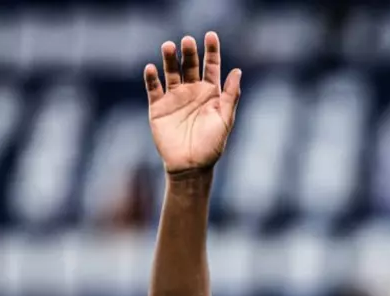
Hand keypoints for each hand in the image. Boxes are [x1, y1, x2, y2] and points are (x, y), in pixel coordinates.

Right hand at [144, 32, 241, 174]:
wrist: (191, 165)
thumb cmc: (212, 145)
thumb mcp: (225, 119)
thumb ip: (230, 96)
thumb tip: (237, 71)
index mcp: (210, 93)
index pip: (211, 67)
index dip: (212, 51)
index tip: (211, 35)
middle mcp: (192, 92)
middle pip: (190, 66)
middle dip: (189, 52)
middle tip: (187, 41)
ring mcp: (174, 98)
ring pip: (171, 73)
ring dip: (169, 59)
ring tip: (168, 46)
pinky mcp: (158, 107)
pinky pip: (153, 89)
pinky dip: (151, 78)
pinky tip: (151, 68)